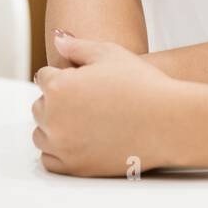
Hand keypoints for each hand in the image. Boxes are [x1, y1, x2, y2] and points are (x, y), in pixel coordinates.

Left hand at [32, 32, 184, 176]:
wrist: (168, 122)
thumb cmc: (142, 84)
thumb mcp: (109, 53)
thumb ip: (76, 46)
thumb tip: (57, 39)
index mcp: (58, 86)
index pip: (44, 78)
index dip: (63, 75)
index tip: (81, 80)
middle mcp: (53, 118)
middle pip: (40, 107)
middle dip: (57, 101)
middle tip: (86, 100)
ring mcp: (62, 146)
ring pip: (41, 134)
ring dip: (54, 126)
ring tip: (83, 120)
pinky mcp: (73, 168)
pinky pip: (50, 160)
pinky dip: (58, 151)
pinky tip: (78, 140)